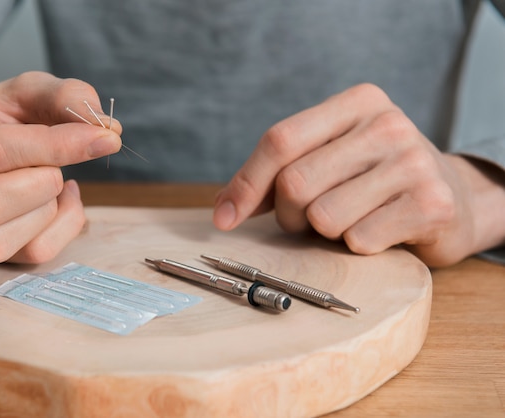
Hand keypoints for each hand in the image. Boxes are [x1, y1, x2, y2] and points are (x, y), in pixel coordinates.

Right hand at [0, 71, 121, 263]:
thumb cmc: (7, 114)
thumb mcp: (34, 91)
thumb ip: (68, 98)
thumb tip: (107, 132)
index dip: (58, 147)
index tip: (105, 139)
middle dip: (41, 185)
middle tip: (55, 166)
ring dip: (46, 212)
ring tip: (53, 182)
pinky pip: (26, 256)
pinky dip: (59, 230)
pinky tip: (57, 203)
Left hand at [213, 83, 504, 266]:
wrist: (451, 199)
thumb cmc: (374, 181)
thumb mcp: (330, 159)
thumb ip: (277, 174)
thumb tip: (225, 211)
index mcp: (356, 102)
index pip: (280, 140)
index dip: (245, 184)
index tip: (225, 219)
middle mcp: (387, 123)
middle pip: (295, 183)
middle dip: (290, 215)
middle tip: (312, 219)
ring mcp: (413, 161)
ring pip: (323, 216)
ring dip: (325, 233)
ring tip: (351, 221)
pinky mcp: (431, 203)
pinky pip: (358, 240)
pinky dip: (357, 247)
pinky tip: (380, 231)